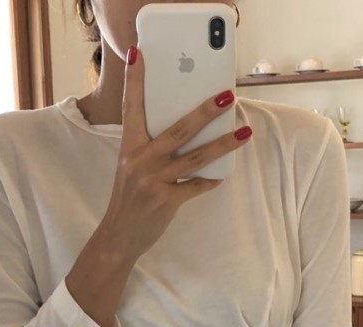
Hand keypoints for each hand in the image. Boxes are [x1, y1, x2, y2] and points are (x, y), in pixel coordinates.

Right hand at [66, 45, 250, 326]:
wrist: (118, 236)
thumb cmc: (128, 199)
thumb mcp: (131, 168)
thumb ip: (151, 148)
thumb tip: (187, 129)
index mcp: (129, 147)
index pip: (132, 107)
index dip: (136, 80)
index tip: (140, 53)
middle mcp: (140, 161)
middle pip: (179, 130)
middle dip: (206, 111)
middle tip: (228, 96)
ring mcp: (153, 181)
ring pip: (196, 157)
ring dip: (223, 144)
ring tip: (244, 133)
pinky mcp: (166, 201)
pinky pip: (196, 186)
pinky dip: (210, 181)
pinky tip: (223, 176)